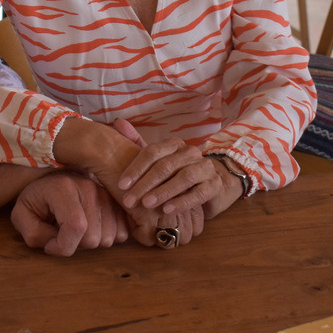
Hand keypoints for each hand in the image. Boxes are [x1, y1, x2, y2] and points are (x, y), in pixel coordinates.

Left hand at [11, 172, 129, 256]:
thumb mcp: (21, 216)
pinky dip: (106, 237)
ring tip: (75, 228)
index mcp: (63, 188)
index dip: (62, 246)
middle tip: (61, 233)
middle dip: (74, 245)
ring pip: (108, 238)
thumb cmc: (35, 200)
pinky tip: (90, 227)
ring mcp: (106, 194)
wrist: (50, 181)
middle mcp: (89, 187)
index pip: (76, 227)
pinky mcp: (116, 202)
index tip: (49, 245)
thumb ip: (33, 233)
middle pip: (93, 238)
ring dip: (90, 242)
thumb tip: (57, 245)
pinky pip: (121, 233)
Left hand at [110, 120, 237, 240]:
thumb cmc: (175, 175)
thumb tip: (117, 123)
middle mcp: (190, 152)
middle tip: (129, 201)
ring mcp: (204, 168)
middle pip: (165, 166)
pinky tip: (167, 210)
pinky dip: (182, 202)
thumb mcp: (157, 161)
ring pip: (183, 178)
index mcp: (174, 144)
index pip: (152, 152)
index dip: (135, 168)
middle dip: (145, 184)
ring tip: (147, 204)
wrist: (210, 186)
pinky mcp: (214, 185)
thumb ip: (137, 143)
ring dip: (163, 191)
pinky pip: (198, 193)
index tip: (121, 185)